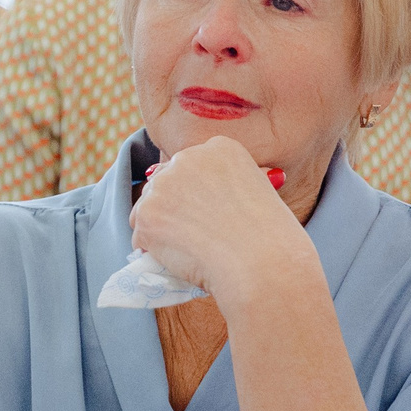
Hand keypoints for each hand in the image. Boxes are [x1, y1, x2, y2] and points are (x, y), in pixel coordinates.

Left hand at [127, 136, 310, 301]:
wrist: (260, 262)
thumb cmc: (269, 236)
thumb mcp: (256, 191)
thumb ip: (224, 185)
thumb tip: (203, 198)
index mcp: (219, 148)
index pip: (190, 166)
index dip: (194, 191)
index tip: (206, 211)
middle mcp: (187, 159)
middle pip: (163, 182)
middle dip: (172, 207)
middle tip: (194, 233)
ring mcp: (162, 186)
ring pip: (147, 209)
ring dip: (160, 229)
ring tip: (191, 248)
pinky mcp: (147, 214)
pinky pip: (141, 236)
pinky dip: (154, 251)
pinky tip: (180, 259)